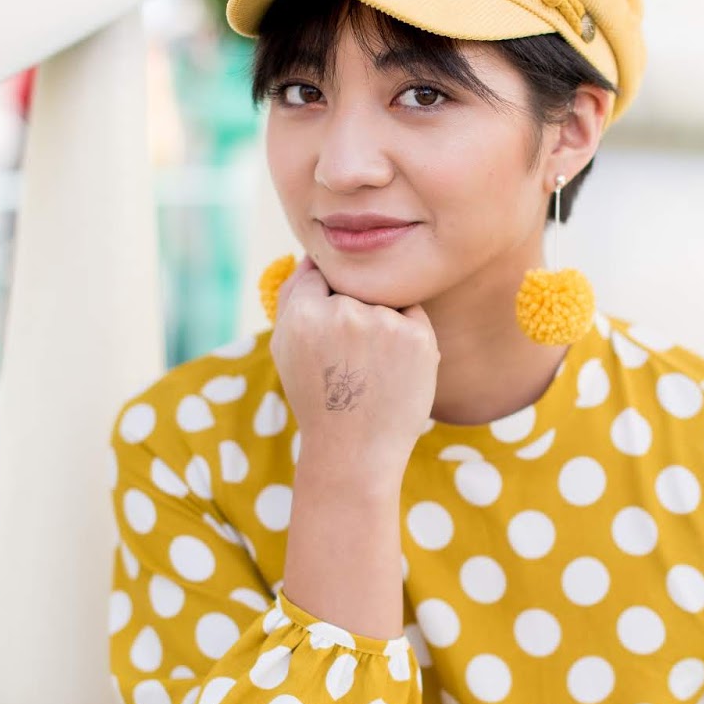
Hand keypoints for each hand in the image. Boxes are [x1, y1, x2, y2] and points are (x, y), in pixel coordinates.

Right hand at [271, 254, 440, 472]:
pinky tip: (392, 369)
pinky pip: (411, 314)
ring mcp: (385, 324)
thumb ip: (293, 294)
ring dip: (380, 321)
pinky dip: (405, 335)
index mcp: (304, 314)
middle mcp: (344, 314)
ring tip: (369, 369)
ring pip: (384, 298)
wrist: (354, 451)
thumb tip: (312, 253)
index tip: (327, 332)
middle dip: (351, 312)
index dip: (323, 302)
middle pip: (353, 285)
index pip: (318, 274)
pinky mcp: (418, 337)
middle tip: (347, 360)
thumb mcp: (285, 347)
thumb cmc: (317, 398)